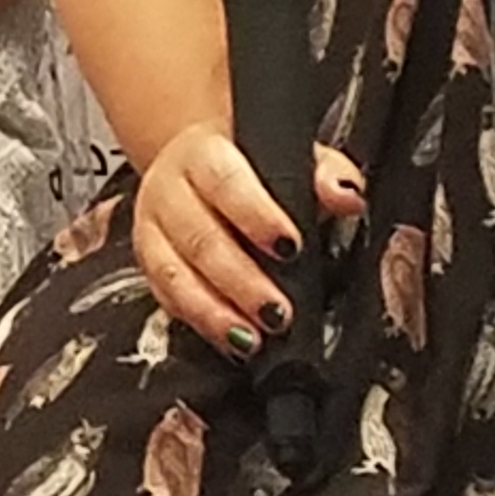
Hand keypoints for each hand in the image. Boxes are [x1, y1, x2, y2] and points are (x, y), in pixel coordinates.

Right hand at [129, 122, 364, 359]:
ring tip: (253, 338)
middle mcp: (170, 190)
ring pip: (174, 272)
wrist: (197, 172)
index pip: (224, 181)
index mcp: (203, 155)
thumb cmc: (247, 170)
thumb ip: (324, 175)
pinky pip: (166, 298)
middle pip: (199, 236)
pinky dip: (199, 322)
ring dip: (215, 311)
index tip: (290, 246)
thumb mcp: (290, 160)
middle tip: (278, 311)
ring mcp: (154, 229)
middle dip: (240, 280)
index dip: (256, 216)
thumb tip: (346, 196)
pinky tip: (230, 341)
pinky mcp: (148, 264)